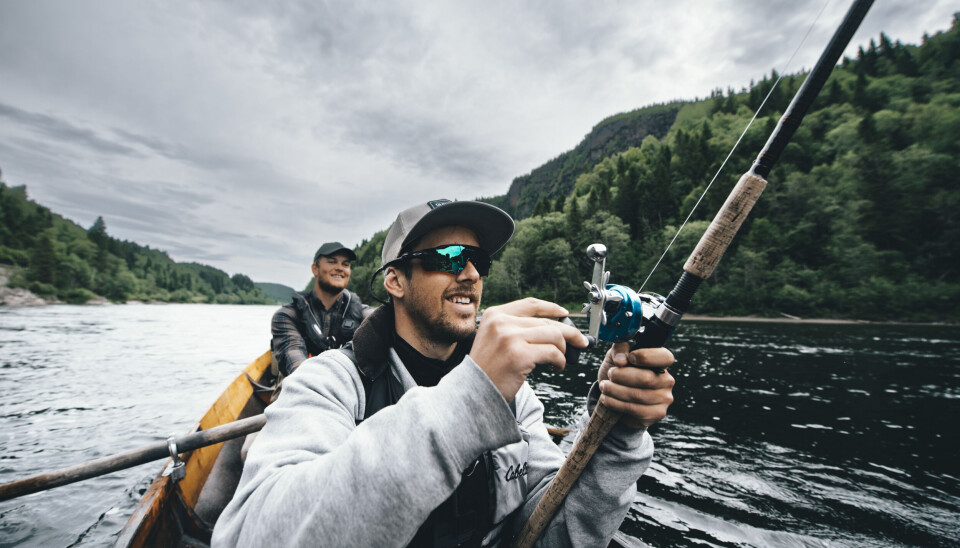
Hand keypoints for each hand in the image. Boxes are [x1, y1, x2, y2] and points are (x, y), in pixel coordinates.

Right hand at [470, 298, 588, 402]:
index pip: (530, 305)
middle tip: (580, 342)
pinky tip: (557, 367)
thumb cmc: (487, 369)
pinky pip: (553, 353)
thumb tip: (555, 327)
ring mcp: (510, 338)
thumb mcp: (494, 339)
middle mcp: (502, 322)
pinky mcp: (520, 355)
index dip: (551, 308)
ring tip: (561, 359)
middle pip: (547, 322)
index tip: (565, 314)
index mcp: (495, 314)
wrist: (472, 392)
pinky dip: (560, 361)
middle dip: (569, 333)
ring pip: (554, 336)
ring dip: (563, 349)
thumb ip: (516, 328)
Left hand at [597, 342, 674, 428]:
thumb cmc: (619, 373)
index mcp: (661, 362)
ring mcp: (664, 398)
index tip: (629, 358)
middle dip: (622, 376)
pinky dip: (615, 403)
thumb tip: (621, 360)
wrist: (616, 397)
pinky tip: (606, 399)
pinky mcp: (656, 413)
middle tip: (610, 374)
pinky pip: (634, 409)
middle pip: (646, 378)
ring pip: (638, 395)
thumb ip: (619, 349)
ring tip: (604, 386)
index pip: (664, 357)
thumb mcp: (616, 356)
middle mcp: (667, 380)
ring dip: (615, 390)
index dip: (646, 357)